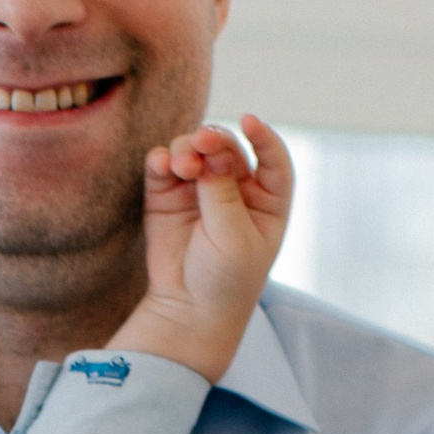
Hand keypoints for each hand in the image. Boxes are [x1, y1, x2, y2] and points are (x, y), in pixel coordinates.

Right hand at [116, 118, 294, 382]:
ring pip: (194, 151)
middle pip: (228, 149)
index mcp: (266, 201)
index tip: (249, 122)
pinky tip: (162, 165)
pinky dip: (162, 160)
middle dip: (215, 141)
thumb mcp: (234, 237)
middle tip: (203, 145)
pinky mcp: (166, 197)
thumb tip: (211, 150)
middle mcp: (235, 190)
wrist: (187, 311)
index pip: (271, 158)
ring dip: (187, 149)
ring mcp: (199, 191)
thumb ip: (223, 192)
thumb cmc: (225, 280)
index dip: (263, 137)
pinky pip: (164, 167)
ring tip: (182, 166)